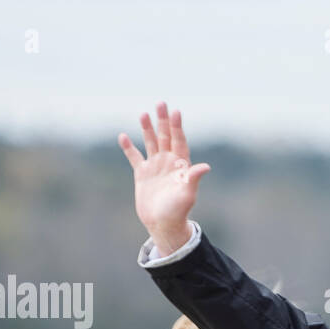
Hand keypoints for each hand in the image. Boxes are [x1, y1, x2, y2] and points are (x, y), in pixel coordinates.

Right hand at [118, 102, 209, 255]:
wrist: (163, 224)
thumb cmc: (178, 210)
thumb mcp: (187, 193)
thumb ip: (193, 178)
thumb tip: (206, 167)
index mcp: (181, 165)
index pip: (179, 140)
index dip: (177, 126)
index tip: (176, 111)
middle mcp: (168, 162)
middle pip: (165, 137)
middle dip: (163, 121)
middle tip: (161, 102)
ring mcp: (155, 167)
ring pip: (150, 143)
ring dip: (147, 129)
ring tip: (144, 114)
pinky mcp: (142, 175)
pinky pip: (135, 157)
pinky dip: (129, 148)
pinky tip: (123, 136)